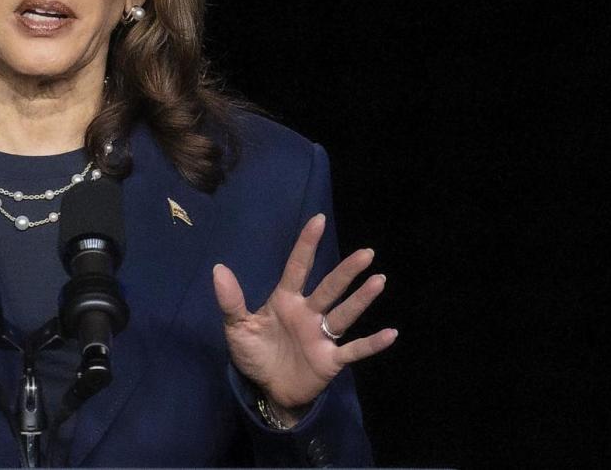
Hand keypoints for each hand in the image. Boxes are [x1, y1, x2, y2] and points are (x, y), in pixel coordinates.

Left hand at [213, 214, 396, 416]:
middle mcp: (308, 313)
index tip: (318, 220)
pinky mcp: (331, 360)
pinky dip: (372, 343)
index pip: (298, 268)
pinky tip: (391, 333)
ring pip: (344, 313)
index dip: (307, 244)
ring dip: (361, 299)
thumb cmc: (255, 354)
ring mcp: (322, 336)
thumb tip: (218, 269)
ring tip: (379, 280)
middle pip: (329, 288)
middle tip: (366, 252)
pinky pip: (354, 350)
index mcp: (285, 301)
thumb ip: (231, 301)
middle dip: (346, 271)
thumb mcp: (237, 328)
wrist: (268, 390)